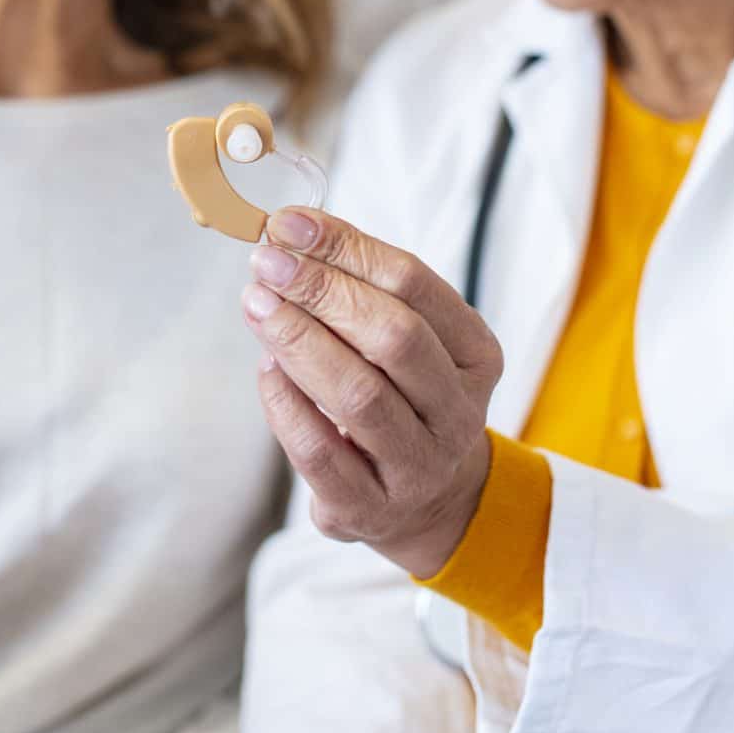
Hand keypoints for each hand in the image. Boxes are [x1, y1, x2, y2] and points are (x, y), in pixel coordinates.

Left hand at [241, 207, 503, 576]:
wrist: (431, 502)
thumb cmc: (406, 397)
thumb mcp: (411, 339)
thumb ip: (361, 287)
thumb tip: (290, 235)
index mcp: (476, 355)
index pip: (414, 285)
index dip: (348, 248)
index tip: (291, 223)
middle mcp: (456, 412)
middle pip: (392, 337)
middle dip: (322, 291)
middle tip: (267, 263)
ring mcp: (417, 466)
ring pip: (357, 395)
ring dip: (298, 340)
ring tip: (257, 304)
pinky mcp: (368, 509)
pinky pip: (319, 451)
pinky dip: (284, 403)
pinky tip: (266, 368)